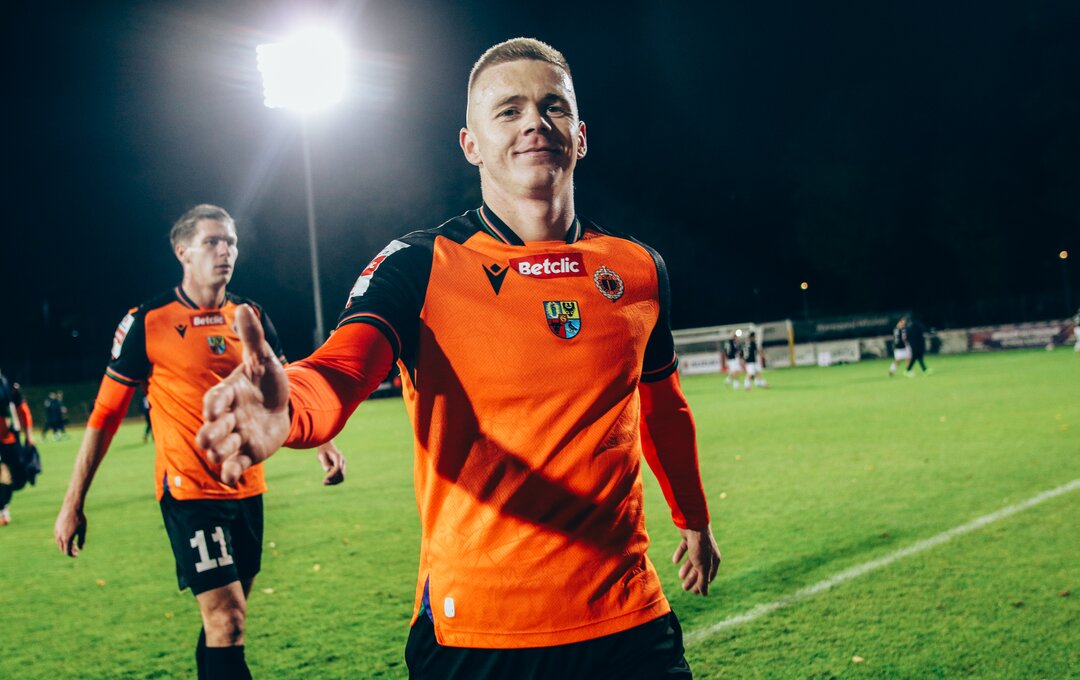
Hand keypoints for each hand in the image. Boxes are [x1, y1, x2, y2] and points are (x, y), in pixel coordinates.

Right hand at [55, 502, 86, 556]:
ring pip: (59, 543)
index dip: (72, 554)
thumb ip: (81, 540)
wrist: (71, 507)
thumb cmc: (79, 518)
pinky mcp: (56, 527)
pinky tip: (68, 537)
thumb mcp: (83, 530)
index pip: (67, 552)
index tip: (77, 554)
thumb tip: (80, 549)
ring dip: (65, 545)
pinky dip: (62, 540)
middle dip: (69, 550)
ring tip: (73, 543)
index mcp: (67, 538)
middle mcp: (60, 536)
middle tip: (76, 549)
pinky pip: (57, 537)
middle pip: (62, 548)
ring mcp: (56, 531)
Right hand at [196, 305, 290, 485]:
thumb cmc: (269, 381)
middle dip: (209, 434)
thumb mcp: (264, 359)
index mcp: (227, 394)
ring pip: (218, 450)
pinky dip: (229, 473)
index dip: (213, 406)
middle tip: (215, 435)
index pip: (213, 401)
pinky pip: (233, 467)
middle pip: (209, 431)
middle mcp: (227, 418)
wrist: (286, 405)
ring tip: (225, 452)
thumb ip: (253, 338)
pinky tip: (230, 478)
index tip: (216, 411)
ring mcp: (236, 438)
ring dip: (218, 453)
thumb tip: (244, 307)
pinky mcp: (247, 455)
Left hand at [317, 441, 346, 484]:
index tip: (325, 479)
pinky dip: (334, 481)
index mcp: (338, 457)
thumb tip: (327, 470)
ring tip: (325, 483)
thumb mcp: (321, 454)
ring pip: (342, 477)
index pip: (338, 468)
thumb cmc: (323, 450)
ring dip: (334, 482)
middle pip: (341, 474)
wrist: (326, 446)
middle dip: (333, 480)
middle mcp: (342, 461)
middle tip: (324, 482)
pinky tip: (327, 481)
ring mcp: (342, 465)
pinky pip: (339, 477)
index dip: (332, 475)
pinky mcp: (340, 468)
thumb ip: (324, 462)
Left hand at [672, 525, 721, 595]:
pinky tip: (675, 561)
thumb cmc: (700, 546)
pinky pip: (684, 548)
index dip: (702, 585)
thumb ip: (702, 581)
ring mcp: (698, 544)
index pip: (709, 576)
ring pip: (692, 559)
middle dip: (693, 579)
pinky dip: (680, 555)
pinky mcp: (689, 538)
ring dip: (687, 568)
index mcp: (714, 559)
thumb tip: (704, 595)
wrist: (693, 524)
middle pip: (700, 568)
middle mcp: (708, 552)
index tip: (694, 593)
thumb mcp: (702, 567)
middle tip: (684, 588)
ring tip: (680, 576)